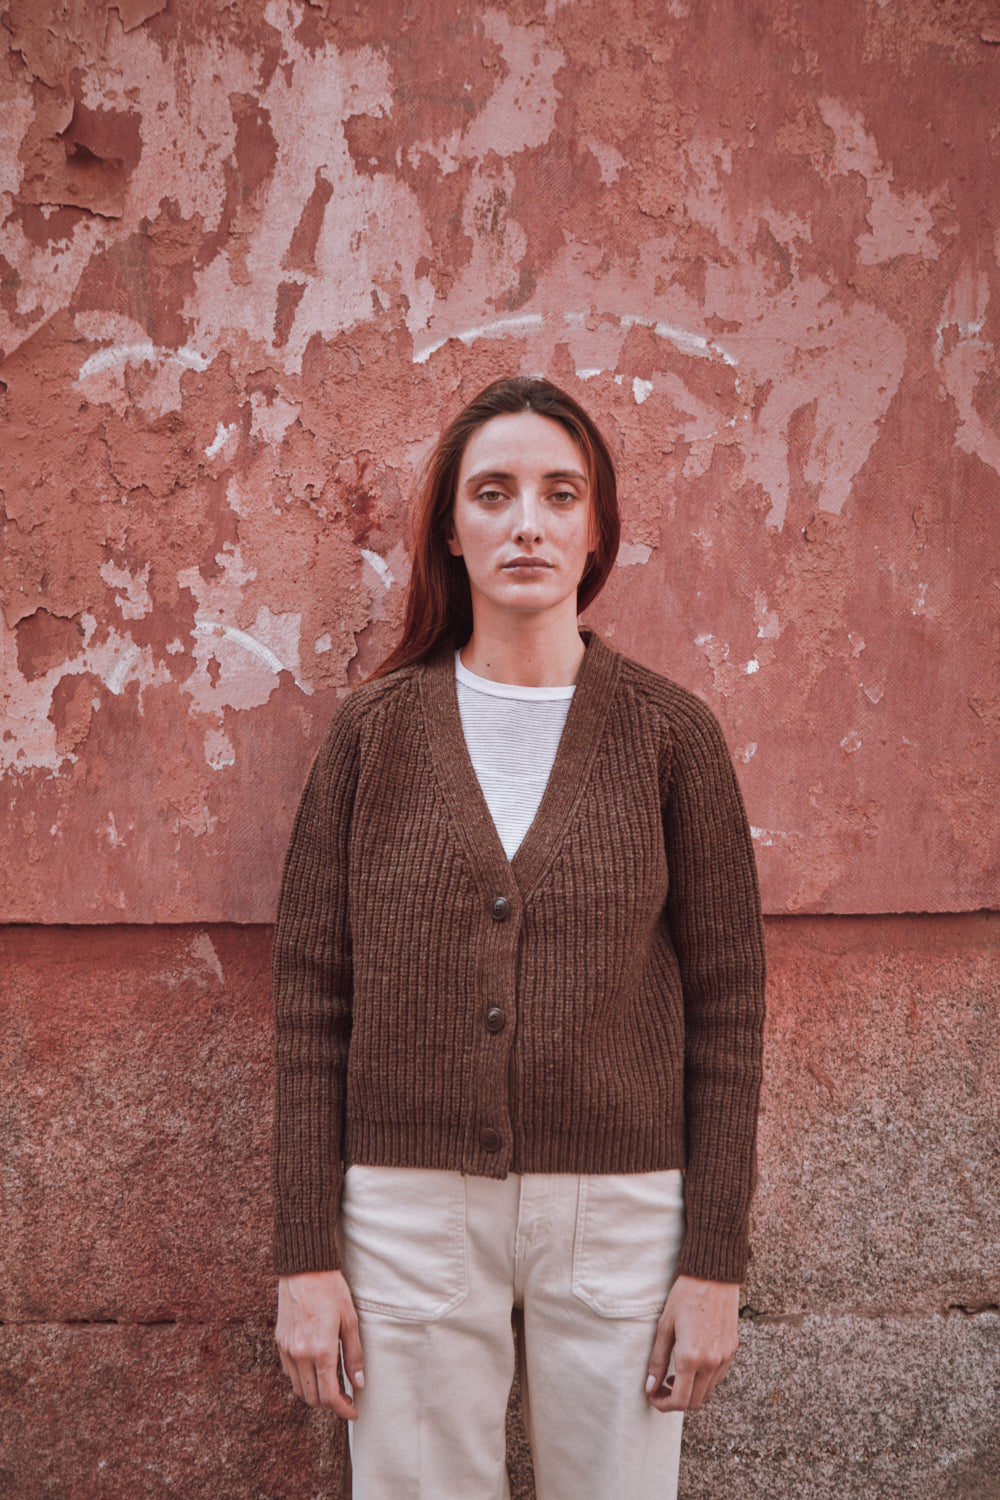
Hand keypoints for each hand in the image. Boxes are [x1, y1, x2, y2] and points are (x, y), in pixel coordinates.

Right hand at [275, 1269, 364, 1418]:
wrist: (304, 1269)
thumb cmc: (331, 1291)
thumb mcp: (350, 1320)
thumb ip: (354, 1354)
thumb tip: (358, 1383)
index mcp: (321, 1350)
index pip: (329, 1396)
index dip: (343, 1410)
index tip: (353, 1411)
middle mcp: (301, 1355)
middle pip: (313, 1399)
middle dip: (330, 1404)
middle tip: (346, 1397)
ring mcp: (287, 1350)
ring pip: (299, 1389)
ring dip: (315, 1394)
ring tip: (332, 1385)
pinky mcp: (279, 1342)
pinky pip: (289, 1373)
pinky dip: (302, 1380)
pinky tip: (315, 1369)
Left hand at [645, 1275, 739, 1411]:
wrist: (713, 1277)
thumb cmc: (684, 1297)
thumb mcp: (664, 1326)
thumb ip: (657, 1360)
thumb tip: (650, 1387)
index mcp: (690, 1357)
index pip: (679, 1401)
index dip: (663, 1405)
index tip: (653, 1396)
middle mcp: (711, 1362)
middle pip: (694, 1402)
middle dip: (675, 1401)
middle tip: (661, 1387)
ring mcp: (724, 1358)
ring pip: (707, 1392)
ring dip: (690, 1391)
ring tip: (675, 1375)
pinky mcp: (732, 1351)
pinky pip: (718, 1377)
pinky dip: (704, 1379)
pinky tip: (693, 1364)